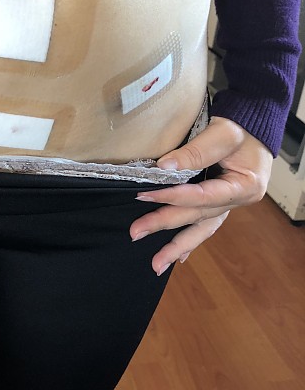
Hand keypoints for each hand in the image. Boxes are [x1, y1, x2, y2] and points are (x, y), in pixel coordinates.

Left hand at [129, 115, 273, 274]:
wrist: (253, 124)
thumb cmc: (242, 126)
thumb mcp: (223, 134)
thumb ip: (196, 151)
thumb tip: (164, 166)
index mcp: (244, 186)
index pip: (203, 196)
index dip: (173, 197)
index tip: (144, 196)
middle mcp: (238, 201)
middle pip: (197, 215)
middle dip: (165, 224)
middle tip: (136, 232)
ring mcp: (229, 204)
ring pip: (201, 228)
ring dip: (177, 246)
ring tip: (156, 265)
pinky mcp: (219, 202)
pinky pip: (204, 225)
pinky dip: (191, 241)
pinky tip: (178, 257)